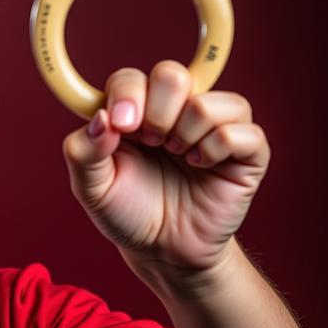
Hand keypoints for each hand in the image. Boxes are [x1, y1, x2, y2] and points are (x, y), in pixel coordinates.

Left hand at [61, 59, 269, 280]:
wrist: (162, 251)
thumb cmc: (128, 213)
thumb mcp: (91, 188)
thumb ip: (82, 151)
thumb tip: (100, 117)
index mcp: (133, 113)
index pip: (130, 78)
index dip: (127, 95)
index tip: (122, 126)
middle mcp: (173, 111)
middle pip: (171, 75)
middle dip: (156, 113)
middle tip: (152, 144)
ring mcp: (213, 126)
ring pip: (208, 102)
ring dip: (186, 134)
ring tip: (179, 157)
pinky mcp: (245, 150)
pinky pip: (244, 130)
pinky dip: (217, 148)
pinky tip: (202, 166)